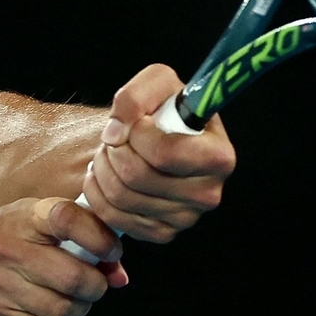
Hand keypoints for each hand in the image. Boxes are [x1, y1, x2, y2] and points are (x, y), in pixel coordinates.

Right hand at [0, 197, 127, 315]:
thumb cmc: (1, 239)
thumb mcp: (32, 221)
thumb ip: (78, 236)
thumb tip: (119, 274)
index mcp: (24, 218)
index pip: (69, 218)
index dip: (100, 238)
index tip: (111, 251)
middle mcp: (9, 249)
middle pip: (74, 278)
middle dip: (96, 286)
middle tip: (94, 283)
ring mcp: (0, 285)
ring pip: (64, 309)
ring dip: (80, 308)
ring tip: (73, 298)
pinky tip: (52, 312)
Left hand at [80, 63, 235, 242]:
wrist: (156, 137)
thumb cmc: (163, 109)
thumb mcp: (157, 82)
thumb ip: (136, 95)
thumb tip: (118, 132)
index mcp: (218, 156)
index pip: (164, 154)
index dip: (138, 134)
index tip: (137, 122)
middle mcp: (208, 193)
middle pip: (137, 176)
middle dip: (114, 150)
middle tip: (116, 138)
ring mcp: (185, 218)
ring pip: (121, 196)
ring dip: (102, 167)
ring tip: (110, 152)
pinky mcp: (161, 232)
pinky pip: (113, 216)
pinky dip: (98, 191)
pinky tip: (107, 174)